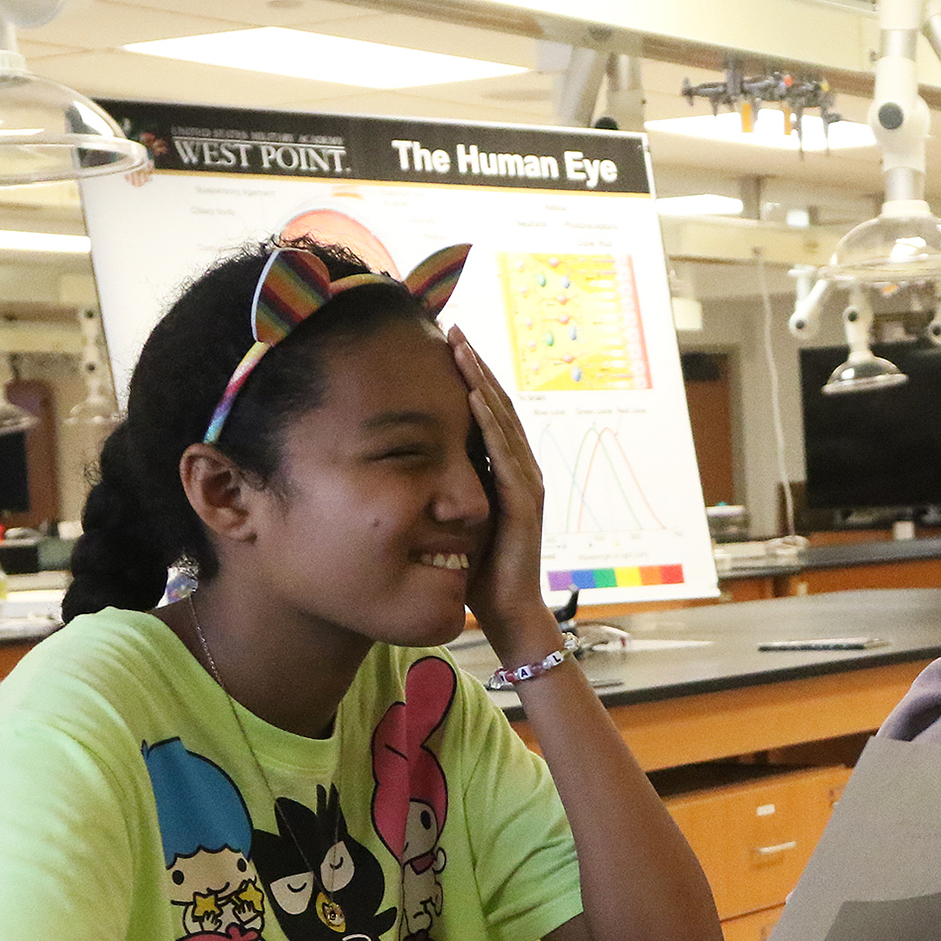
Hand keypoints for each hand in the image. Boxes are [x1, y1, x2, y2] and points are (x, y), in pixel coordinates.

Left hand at [449, 324, 554, 659]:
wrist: (507, 611)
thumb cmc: (479, 568)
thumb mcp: (457, 516)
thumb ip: (447, 486)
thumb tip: (413, 459)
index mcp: (506, 471)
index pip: (489, 414)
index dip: (472, 377)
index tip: (448, 343)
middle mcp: (522, 470)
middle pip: (499, 406)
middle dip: (477, 368)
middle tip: (454, 329)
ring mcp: (526, 485)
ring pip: (505, 422)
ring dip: (483, 385)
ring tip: (463, 352)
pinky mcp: (524, 504)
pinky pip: (506, 456)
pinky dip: (492, 425)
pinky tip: (475, 400)